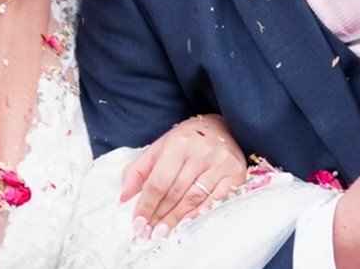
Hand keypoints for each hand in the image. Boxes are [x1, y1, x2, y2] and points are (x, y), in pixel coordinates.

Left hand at [120, 114, 246, 236]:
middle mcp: (201, 152)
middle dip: (159, 215)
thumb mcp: (160, 146)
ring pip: (194, 199)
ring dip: (176, 218)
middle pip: (175, 192)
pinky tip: (186, 223)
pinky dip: (198, 214)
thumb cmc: (187, 139)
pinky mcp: (235, 173)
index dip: (146, 204)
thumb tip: (123, 197)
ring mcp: (220, 163)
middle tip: (148, 232)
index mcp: (179, 143)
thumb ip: (139, 170)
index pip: (158, 181)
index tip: (137, 223)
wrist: (224, 127)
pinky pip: (215, 200)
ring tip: (162, 232)